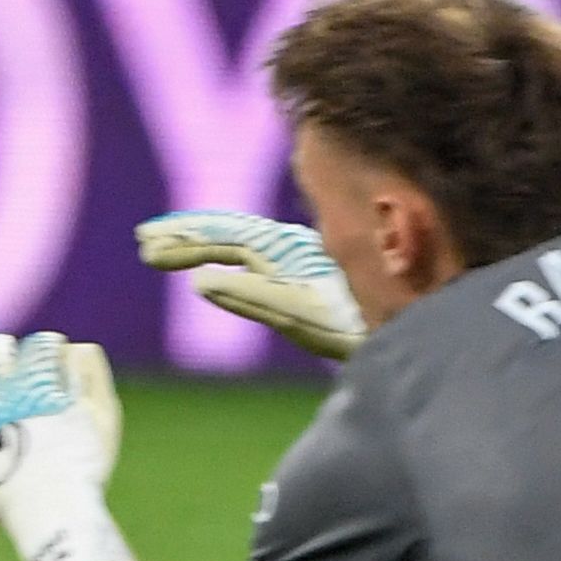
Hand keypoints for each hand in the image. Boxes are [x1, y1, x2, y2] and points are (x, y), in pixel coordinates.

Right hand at [135, 211, 363, 359]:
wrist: (415, 323)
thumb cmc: (362, 326)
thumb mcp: (305, 315)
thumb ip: (254, 297)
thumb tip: (201, 282)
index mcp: (286, 249)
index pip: (222, 236)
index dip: (185, 239)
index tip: (147, 243)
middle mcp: (292, 248)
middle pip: (228, 233)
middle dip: (186, 237)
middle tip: (145, 243)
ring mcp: (302, 261)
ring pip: (241, 243)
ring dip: (202, 244)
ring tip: (165, 249)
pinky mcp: (311, 281)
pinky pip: (258, 261)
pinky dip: (228, 259)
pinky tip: (217, 269)